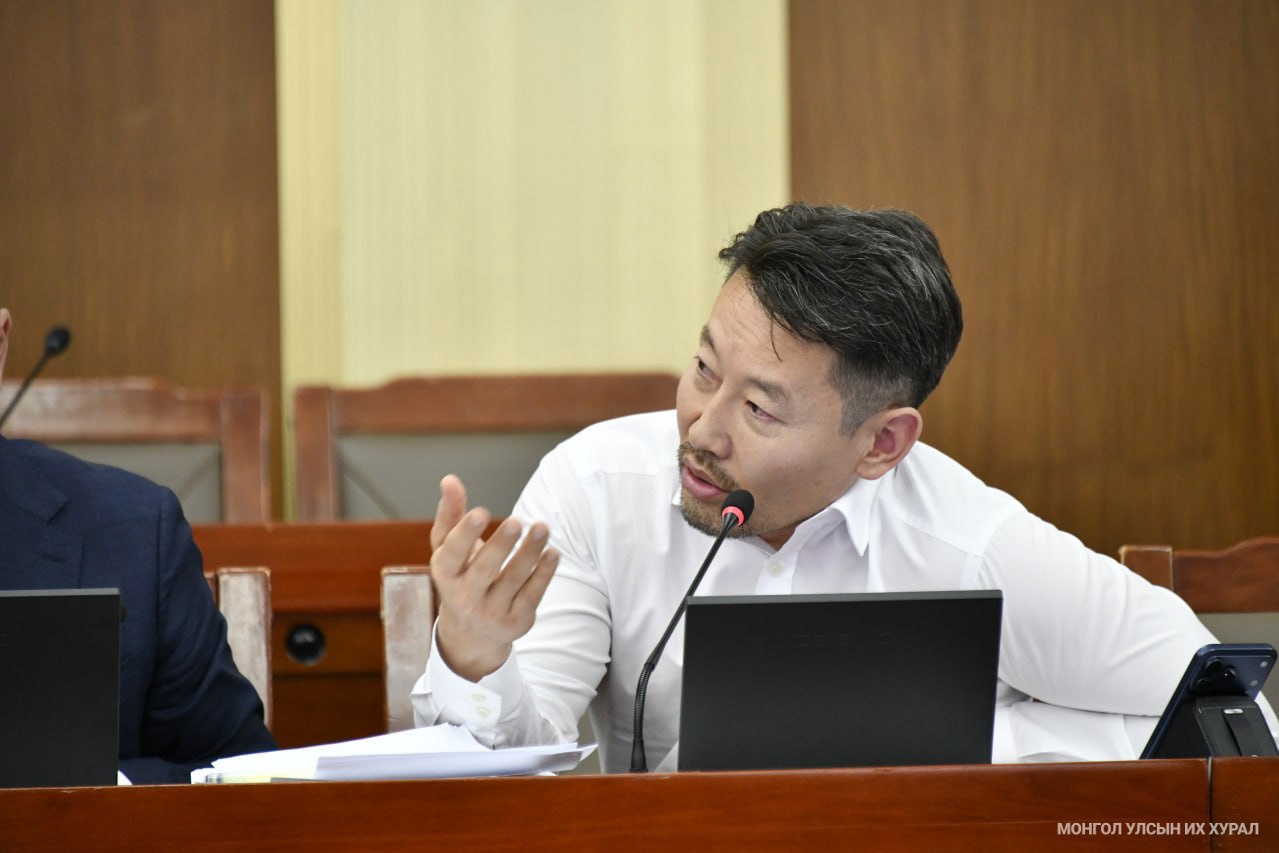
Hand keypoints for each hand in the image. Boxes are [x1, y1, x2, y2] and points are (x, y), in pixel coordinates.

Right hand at [429, 475, 558, 681]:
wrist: (471, 633)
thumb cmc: (460, 575)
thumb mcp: (448, 549)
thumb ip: (450, 514)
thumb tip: (450, 479)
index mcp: (445, 575)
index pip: (452, 555)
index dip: (465, 534)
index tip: (480, 512)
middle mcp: (465, 597)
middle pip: (484, 570)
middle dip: (500, 546)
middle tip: (515, 521)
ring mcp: (491, 612)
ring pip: (513, 581)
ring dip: (529, 553)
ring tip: (541, 527)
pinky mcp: (516, 621)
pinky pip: (532, 595)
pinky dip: (543, 574)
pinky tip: (553, 552)